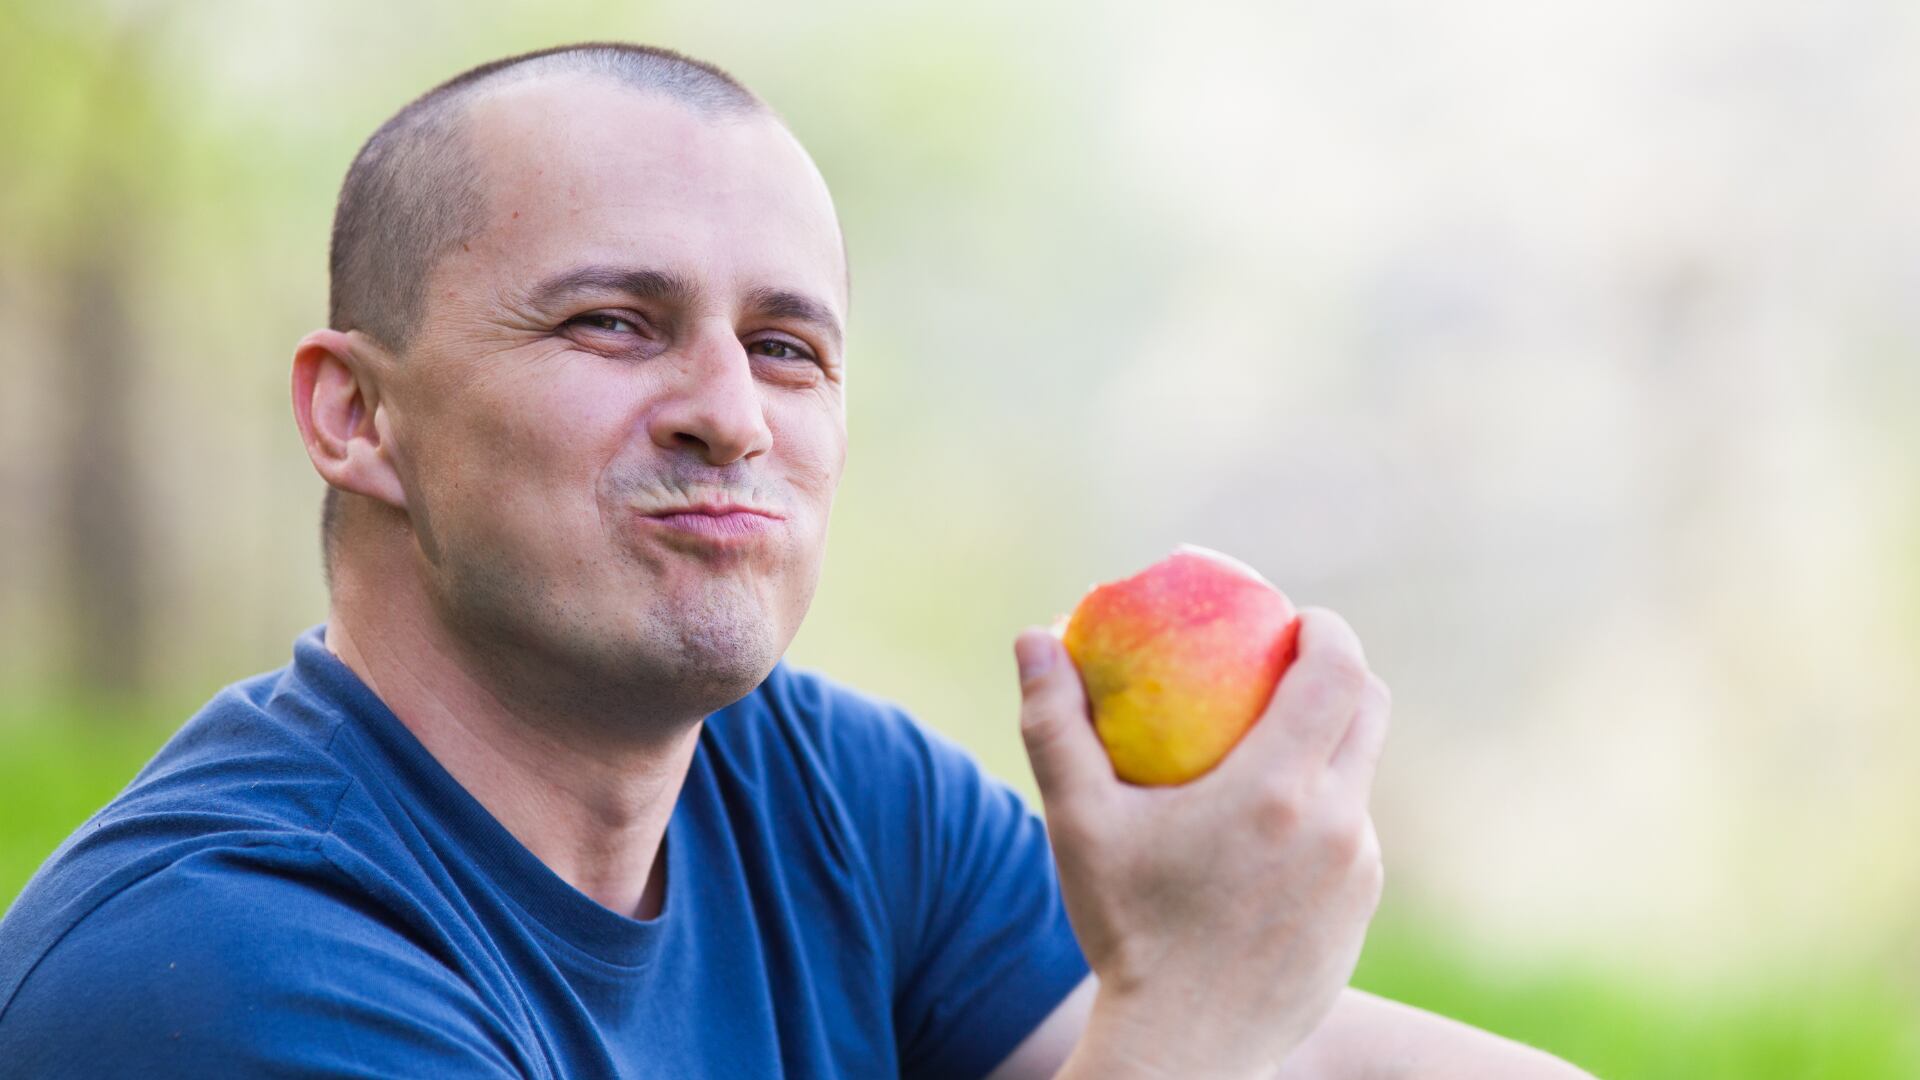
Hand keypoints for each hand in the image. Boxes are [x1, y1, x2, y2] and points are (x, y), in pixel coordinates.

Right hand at [1015, 609, 1390, 1077]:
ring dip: (1326, 747)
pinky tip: (1265, 832)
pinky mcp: (1360, 910)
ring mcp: (1359, 871)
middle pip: (1368, 710)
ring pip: (1359, 776)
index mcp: (1276, 789)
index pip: (1337, 672)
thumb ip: (1055, 725)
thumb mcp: (1079, 825)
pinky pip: (1352, 836)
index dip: (1325, 629)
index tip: (1293, 618)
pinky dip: (1320, 812)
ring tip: (1266, 750)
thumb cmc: (1125, 931)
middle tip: (1285, 664)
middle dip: (1338, 672)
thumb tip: (1033, 635)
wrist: (1186, 1048)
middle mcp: (1337, 824)